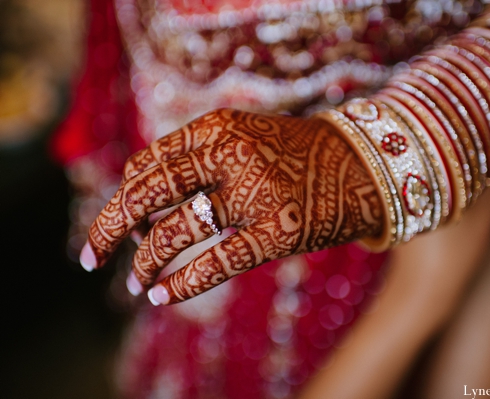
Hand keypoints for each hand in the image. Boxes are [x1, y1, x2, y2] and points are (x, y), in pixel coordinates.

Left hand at [80, 109, 382, 304]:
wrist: (362, 162)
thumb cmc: (296, 156)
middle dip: (110, 227)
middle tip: (91, 257)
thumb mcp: (244, 139)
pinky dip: (183, 282)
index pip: (147, 166)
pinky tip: (163, 295)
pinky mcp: (281, 229)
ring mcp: (256, 192)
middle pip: (147, 192)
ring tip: (135, 282)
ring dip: (145, 260)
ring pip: (177, 230)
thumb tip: (145, 206)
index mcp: (217, 130)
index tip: (116, 226)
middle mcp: (231, 154)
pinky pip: (218, 260)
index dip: (123, 199)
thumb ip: (198, 160)